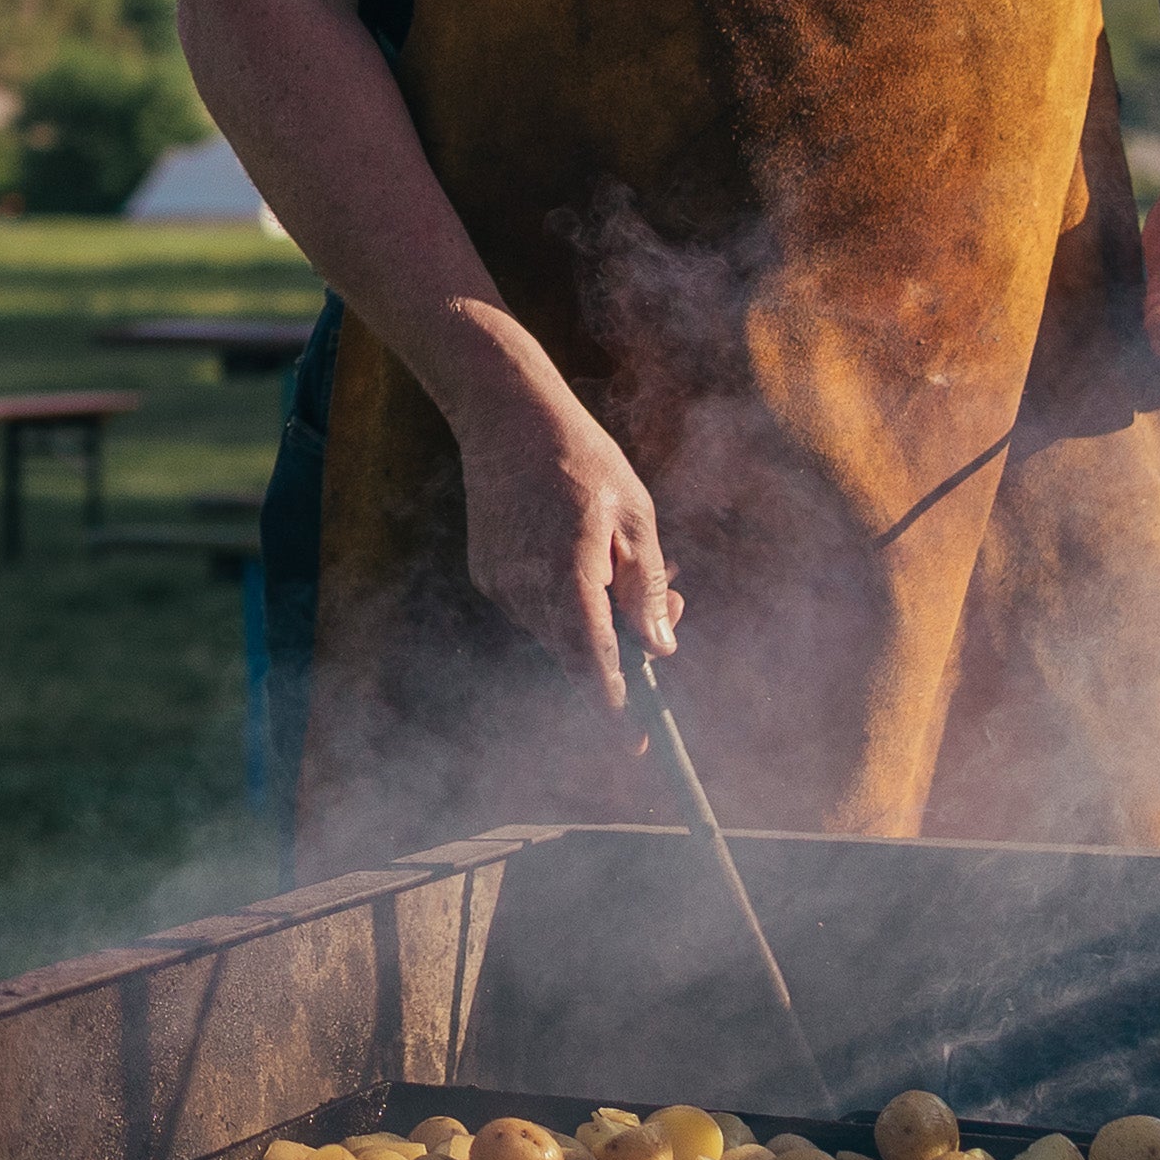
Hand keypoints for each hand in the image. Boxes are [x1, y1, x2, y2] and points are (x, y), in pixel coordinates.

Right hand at [456, 386, 678, 705]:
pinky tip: (582, 553)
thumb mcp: (635, 517)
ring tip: (626, 564)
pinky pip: (536, 610)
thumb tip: (659, 650)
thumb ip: (646, 588)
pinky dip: (566, 601)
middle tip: (671, 612)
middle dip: (626, 651)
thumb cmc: (581, 458)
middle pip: (579, 653)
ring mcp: (500, 584)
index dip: (616, 707)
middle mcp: (526, 587)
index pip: (594, 660)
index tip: (638, 744)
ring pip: (559, 633)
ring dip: (597, 623)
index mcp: (569, 572)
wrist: (504, 416)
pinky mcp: (487, 575)